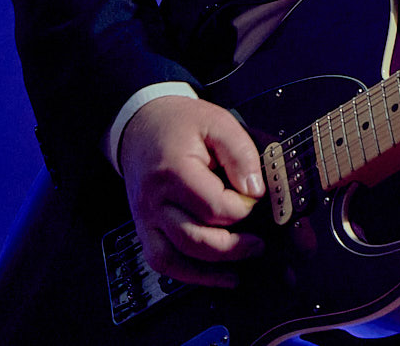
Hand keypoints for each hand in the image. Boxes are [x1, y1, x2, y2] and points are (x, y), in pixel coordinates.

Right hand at [118, 94, 264, 287]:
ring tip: (240, 267)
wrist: (141, 127)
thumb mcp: (218, 123)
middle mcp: (154, 201)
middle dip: (232, 247)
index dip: (242, 209)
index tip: (257, 202)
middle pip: (193, 238)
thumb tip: (256, 189)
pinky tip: (215, 276)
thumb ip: (241, 153)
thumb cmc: (180, 125)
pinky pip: (162, 263)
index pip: (212, 206)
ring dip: (209, 270)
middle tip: (259, 245)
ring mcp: (146, 219)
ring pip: (173, 259)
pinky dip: (188, 275)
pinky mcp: (144, 230)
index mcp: (173, 172)